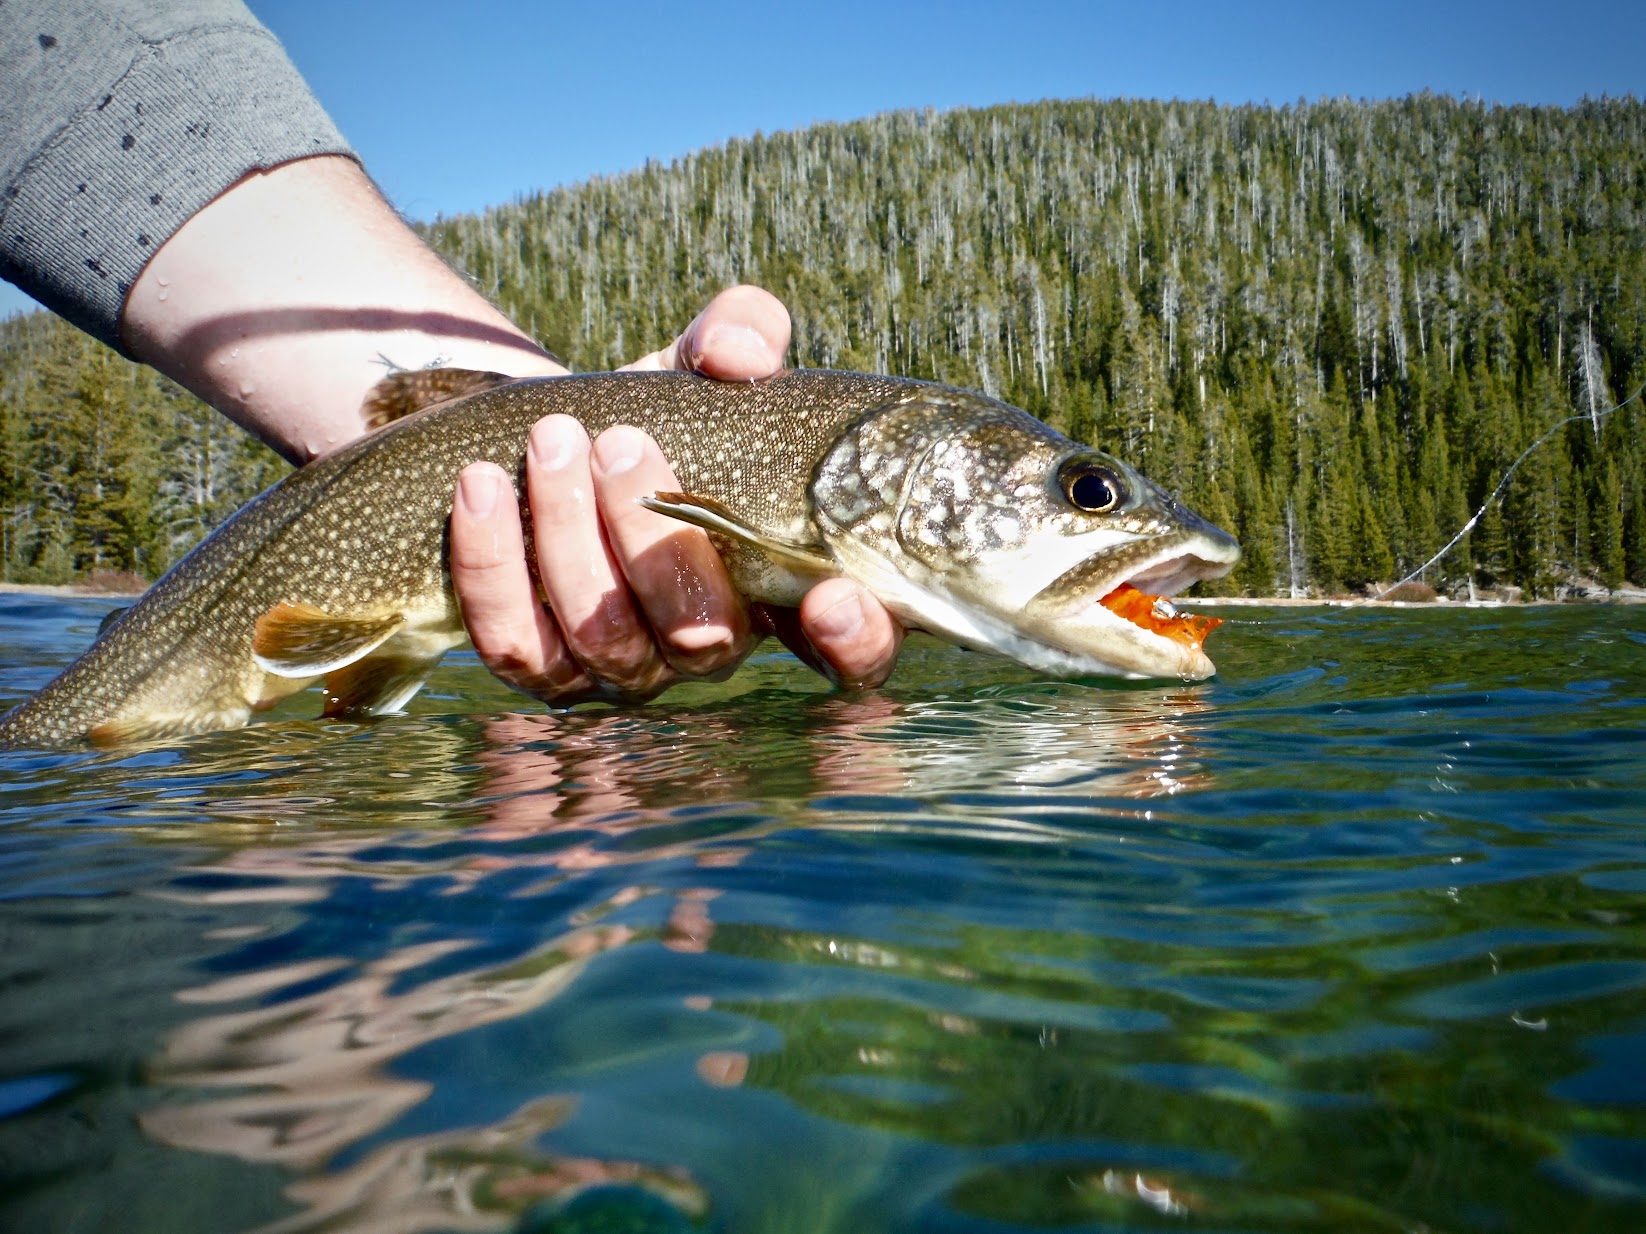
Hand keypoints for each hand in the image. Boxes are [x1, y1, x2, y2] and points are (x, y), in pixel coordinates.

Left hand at [449, 285, 903, 702]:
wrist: (553, 436)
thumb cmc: (659, 413)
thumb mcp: (704, 363)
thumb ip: (743, 333)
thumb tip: (740, 354)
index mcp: (783, 585)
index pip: (850, 654)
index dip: (855, 644)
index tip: (832, 596)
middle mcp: (710, 643)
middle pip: (702, 637)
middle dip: (659, 542)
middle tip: (620, 440)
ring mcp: (627, 667)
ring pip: (606, 639)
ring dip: (568, 535)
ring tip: (551, 438)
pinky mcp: (543, 669)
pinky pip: (517, 646)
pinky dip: (491, 565)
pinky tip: (480, 486)